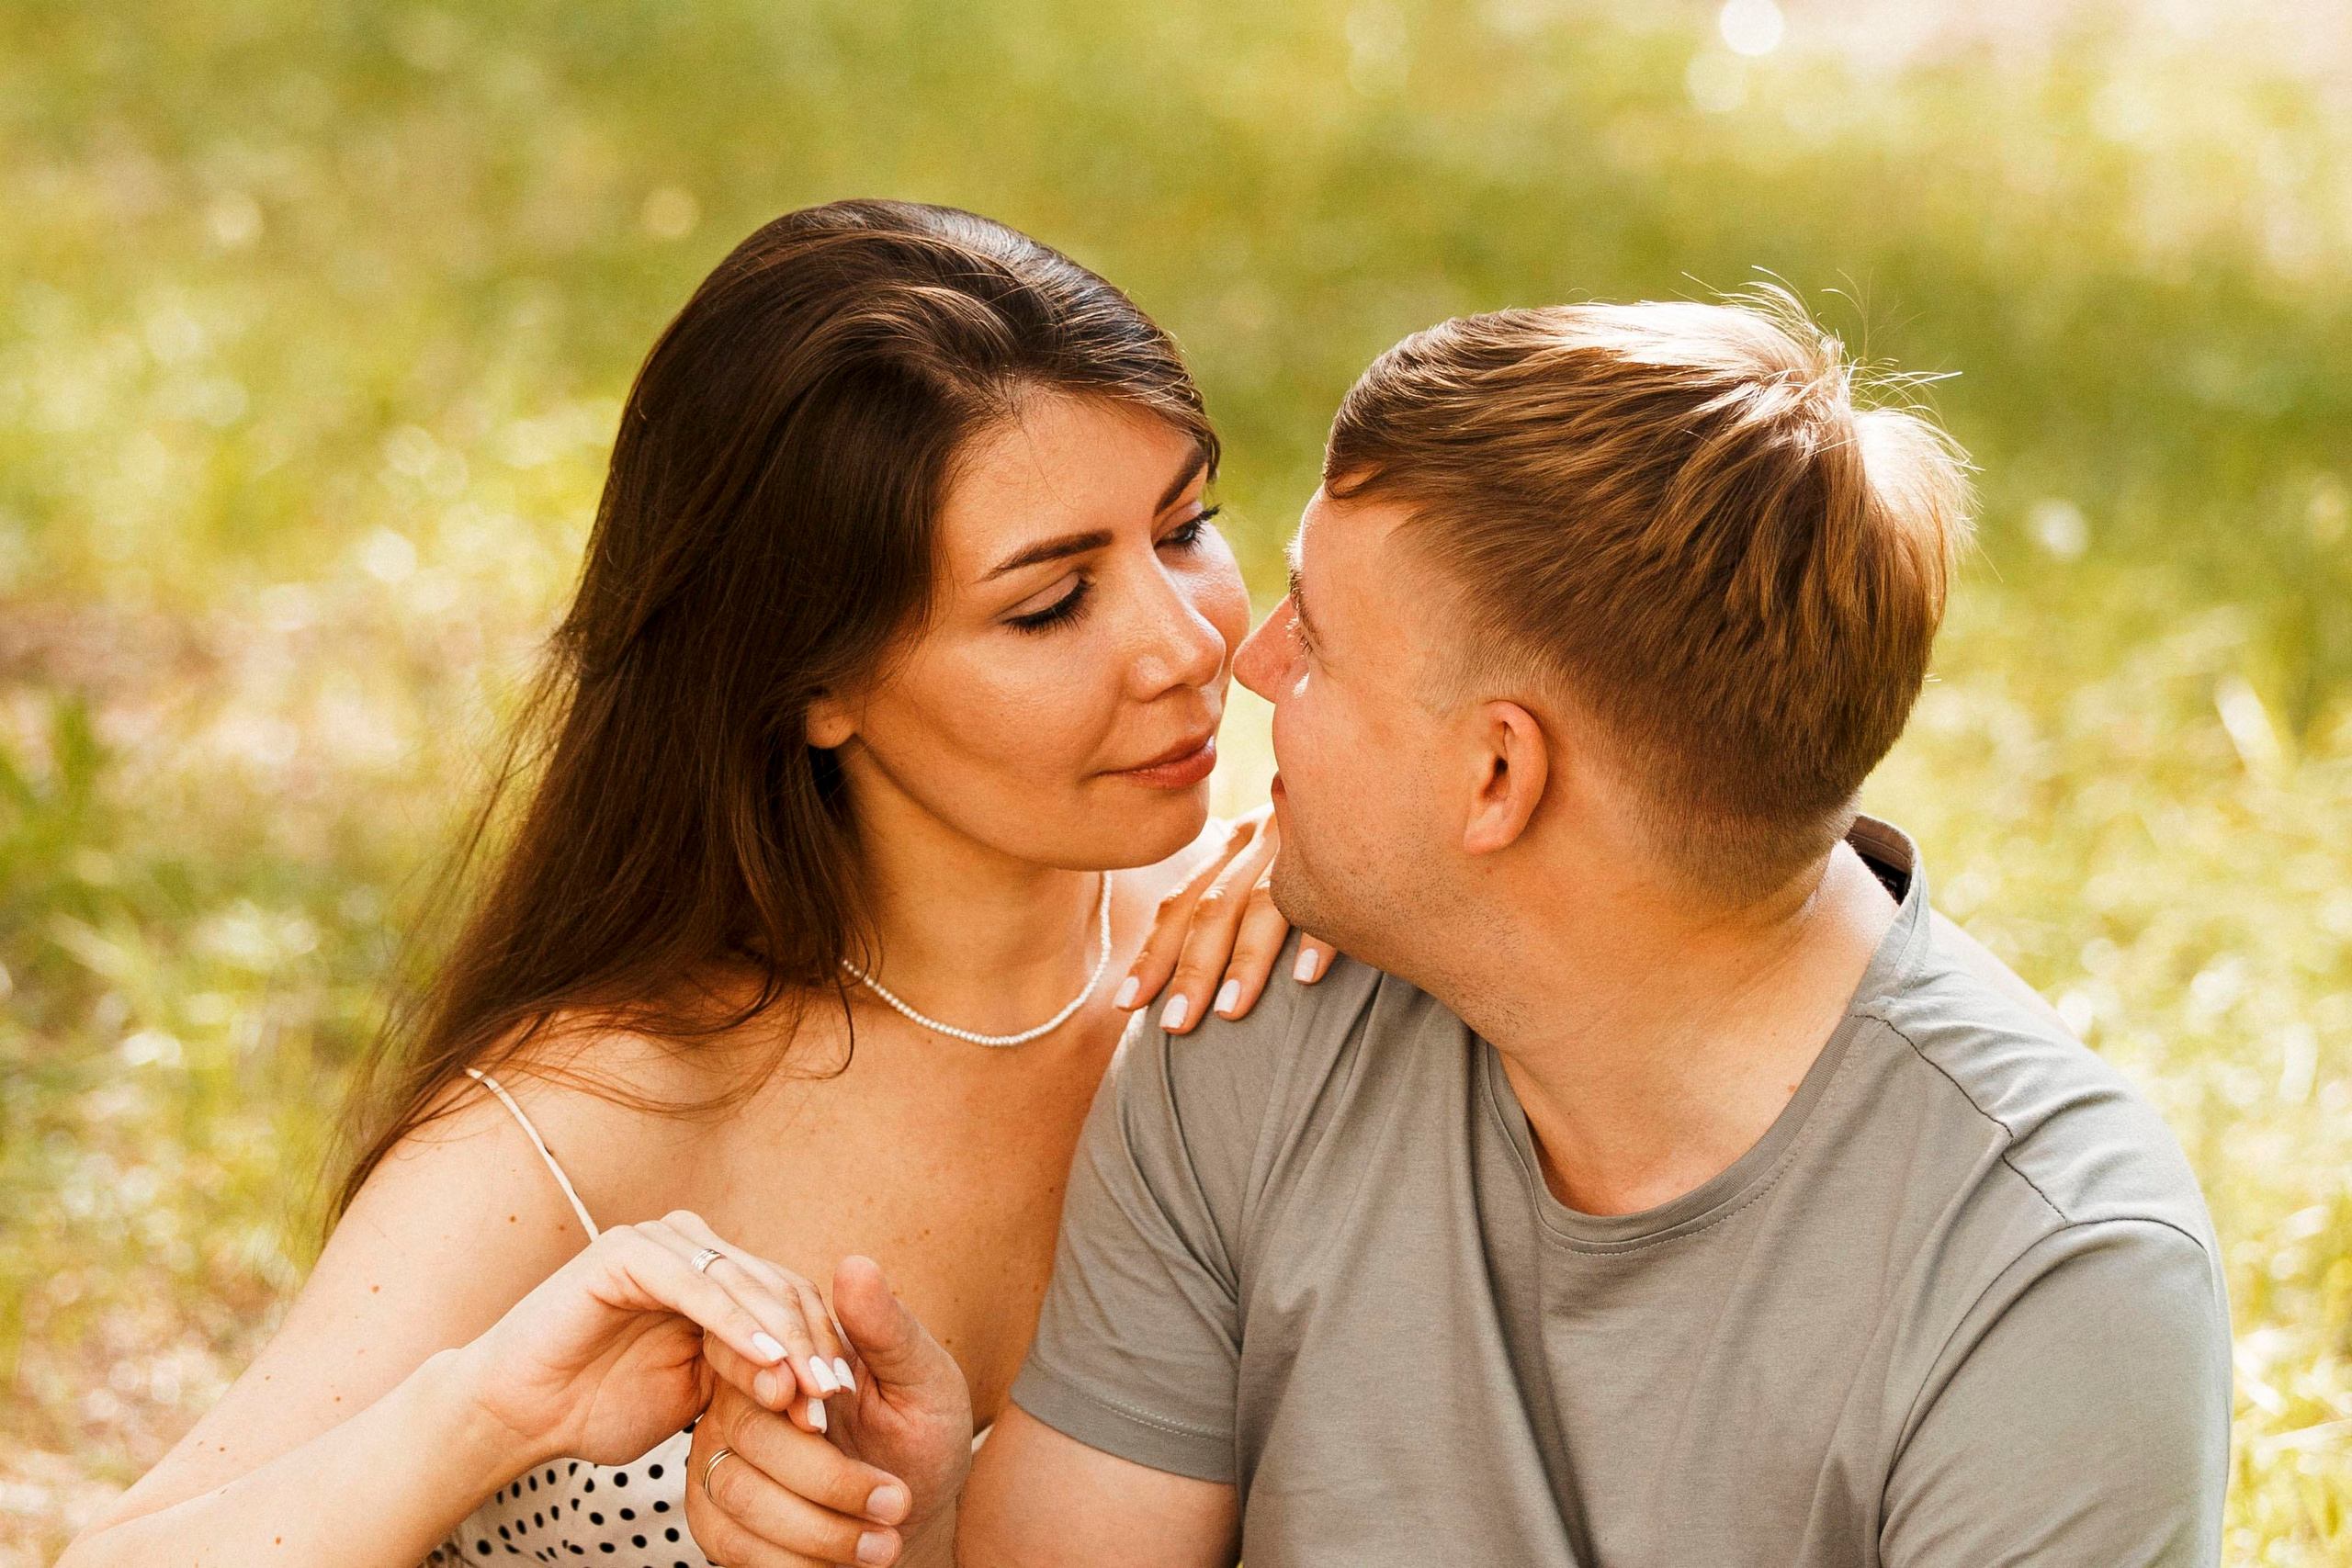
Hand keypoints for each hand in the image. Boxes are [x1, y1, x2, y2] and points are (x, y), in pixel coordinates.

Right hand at [451, 1210, 829, 1470]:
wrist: (518, 1412)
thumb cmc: (602, 1404)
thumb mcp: (696, 1398)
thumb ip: (749, 1377)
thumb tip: (809, 1384)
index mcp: (717, 1275)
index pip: (791, 1300)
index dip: (821, 1347)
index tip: (844, 1401)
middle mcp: (694, 1247)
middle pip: (777, 1287)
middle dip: (811, 1346)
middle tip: (834, 1400)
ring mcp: (661, 1242)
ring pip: (746, 1284)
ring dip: (783, 1338)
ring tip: (808, 1389)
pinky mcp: (627, 1251)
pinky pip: (696, 1285)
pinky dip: (735, 1323)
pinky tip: (767, 1360)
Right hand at [691, 1255, 973, 1566]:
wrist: (916, 1517)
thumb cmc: (924, 1437)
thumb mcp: (925, 1380)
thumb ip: (888, 1330)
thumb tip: (854, 1265)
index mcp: (788, 1354)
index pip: (756, 1349)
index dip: (788, 1379)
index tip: (836, 1406)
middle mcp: (740, 1400)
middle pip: (753, 1431)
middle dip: (830, 1477)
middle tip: (896, 1502)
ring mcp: (719, 1459)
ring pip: (738, 1493)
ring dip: (820, 1529)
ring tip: (885, 1544)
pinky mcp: (714, 1518)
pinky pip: (729, 1544)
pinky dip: (792, 1563)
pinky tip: (844, 1565)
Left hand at [1119, 803, 1332, 1034]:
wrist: (1372, 771)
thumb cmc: (1319, 829)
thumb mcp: (1268, 848)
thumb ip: (1236, 887)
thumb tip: (1194, 952)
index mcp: (1231, 846)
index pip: (1181, 903)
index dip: (1153, 953)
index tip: (1127, 1005)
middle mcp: (1259, 841)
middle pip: (1213, 908)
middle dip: (1189, 969)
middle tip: (1172, 1026)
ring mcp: (1303, 843)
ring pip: (1264, 904)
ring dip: (1244, 962)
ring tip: (1227, 1012)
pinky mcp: (1352, 849)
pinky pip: (1335, 895)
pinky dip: (1318, 935)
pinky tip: (1305, 978)